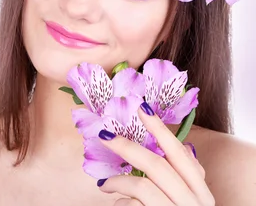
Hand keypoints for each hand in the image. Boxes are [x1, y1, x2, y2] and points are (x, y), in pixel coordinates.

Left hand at [96, 103, 214, 205]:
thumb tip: (173, 147)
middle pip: (158, 166)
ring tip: (104, 183)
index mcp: (200, 194)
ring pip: (143, 188)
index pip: (181, 155)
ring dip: (118, 181)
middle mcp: (195, 204)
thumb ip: (180, 178)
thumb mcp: (184, 200)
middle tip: (104, 134)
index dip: (161, 131)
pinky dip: (121, 204)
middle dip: (128, 147)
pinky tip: (118, 205)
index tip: (143, 108)